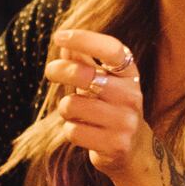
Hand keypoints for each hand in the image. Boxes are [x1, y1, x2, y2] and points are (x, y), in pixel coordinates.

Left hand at [45, 28, 148, 176]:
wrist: (134, 149)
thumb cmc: (110, 107)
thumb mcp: (104, 81)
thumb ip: (85, 61)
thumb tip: (64, 44)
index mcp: (130, 75)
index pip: (112, 50)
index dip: (84, 39)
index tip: (59, 36)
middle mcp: (131, 96)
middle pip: (84, 74)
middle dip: (59, 70)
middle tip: (51, 71)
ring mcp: (125, 122)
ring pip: (72, 105)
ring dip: (66, 108)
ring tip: (76, 113)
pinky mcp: (116, 146)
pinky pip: (73, 131)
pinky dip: (71, 130)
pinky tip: (84, 132)